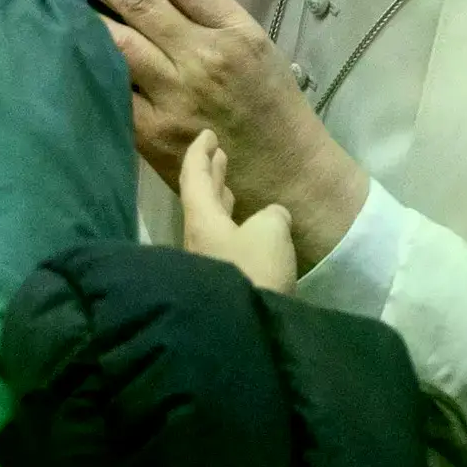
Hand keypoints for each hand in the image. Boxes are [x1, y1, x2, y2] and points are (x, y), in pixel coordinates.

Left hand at [70, 0, 366, 268]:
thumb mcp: (257, 49)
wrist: (287, 179)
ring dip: (84, 14)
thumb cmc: (271, 108)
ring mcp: (176, 98)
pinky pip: (112, 90)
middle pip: (141, 5)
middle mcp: (204, 60)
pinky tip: (64, 49)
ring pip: (118, 44)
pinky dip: (88, 66)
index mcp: (236, 33)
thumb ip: (211, 18)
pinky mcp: (153, 134)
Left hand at [179, 130, 296, 292]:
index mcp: (201, 218)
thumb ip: (271, 216)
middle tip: (218, 154)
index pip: (194, 176)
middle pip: (199, 198)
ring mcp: (204, 263)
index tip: (207, 135)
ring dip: (220, 201)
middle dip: (210, 174)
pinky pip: (221, 243)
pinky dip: (231, 226)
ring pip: (209, 221)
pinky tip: (248, 230)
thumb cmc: (253, 270)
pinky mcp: (218, 284)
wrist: (242, 331)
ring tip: (229, 186)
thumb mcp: (270, 231)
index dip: (200, 153)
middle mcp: (196, 238)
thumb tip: (272, 218)